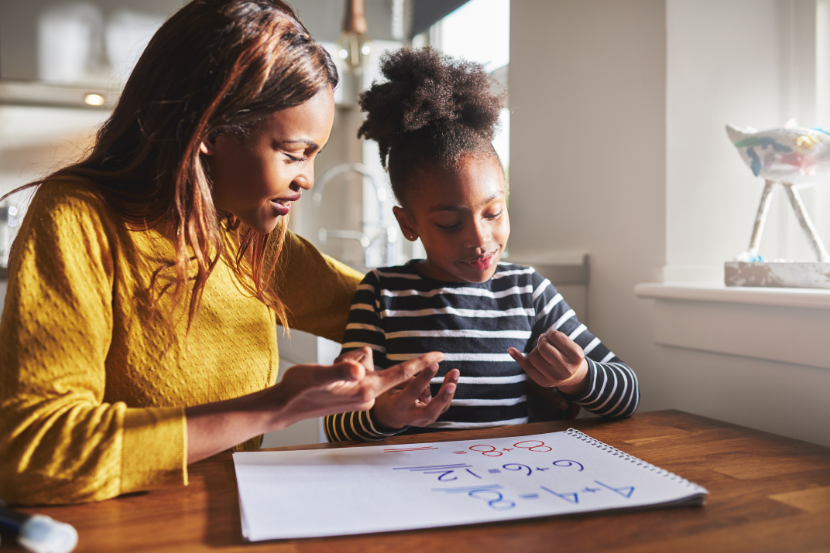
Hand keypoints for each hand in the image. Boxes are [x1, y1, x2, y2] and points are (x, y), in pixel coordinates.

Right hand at [269, 350, 445, 428]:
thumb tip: (359, 369)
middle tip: (334, 368)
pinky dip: (343, 369)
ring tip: (326, 376)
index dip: (420, 363)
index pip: (399, 374)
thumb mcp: (320, 375)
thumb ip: (341, 372)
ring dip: (346, 364)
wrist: (285, 406)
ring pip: (363, 365)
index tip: (440, 354)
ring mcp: (360, 397)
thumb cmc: (300, 390)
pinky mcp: (352, 395)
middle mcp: (367, 395)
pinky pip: (356, 372)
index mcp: (365, 390)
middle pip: (374, 364)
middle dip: (357, 359)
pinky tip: (326, 381)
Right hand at [372, 364, 459, 429]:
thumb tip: (429, 381)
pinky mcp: (431, 418)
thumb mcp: (393, 385)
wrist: (390, 414)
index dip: (425, 378)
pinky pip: (443, 406)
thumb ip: (409, 381)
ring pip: (441, 408)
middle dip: (442, 396)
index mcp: (399, 406)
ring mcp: (423, 421)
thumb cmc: (392, 395)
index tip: (434, 364)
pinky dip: (449, 392)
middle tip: (452, 384)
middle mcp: (412, 417)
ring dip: (450, 391)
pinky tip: (452, 378)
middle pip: (431, 410)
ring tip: (455, 372)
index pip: (414, 391)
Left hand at [508, 329, 588, 395]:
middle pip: (543, 346)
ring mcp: (555, 378)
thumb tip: (537, 339)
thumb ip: (556, 338)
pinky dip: (518, 357)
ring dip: (535, 350)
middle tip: (545, 343)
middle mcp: (567, 369)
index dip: (551, 334)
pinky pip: (527, 367)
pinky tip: (511, 350)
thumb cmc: (569, 355)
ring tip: (544, 353)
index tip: (554, 338)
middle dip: (542, 341)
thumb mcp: (570, 345)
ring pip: (533, 356)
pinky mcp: (543, 382)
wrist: (573, 376)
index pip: (554, 336)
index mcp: (576, 356)